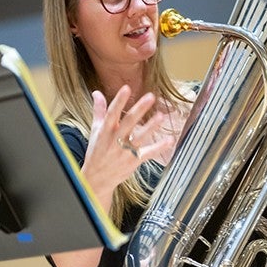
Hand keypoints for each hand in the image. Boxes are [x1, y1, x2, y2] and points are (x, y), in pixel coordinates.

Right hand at [82, 86, 173, 204]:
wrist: (96, 178)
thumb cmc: (97, 151)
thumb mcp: (95, 130)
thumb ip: (99, 111)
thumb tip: (97, 93)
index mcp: (105, 130)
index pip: (111, 113)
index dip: (119, 101)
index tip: (126, 88)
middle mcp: (115, 140)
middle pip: (128, 122)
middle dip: (139, 109)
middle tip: (151, 96)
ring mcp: (125, 151)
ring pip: (139, 137)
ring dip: (151, 126)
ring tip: (161, 116)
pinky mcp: (134, 161)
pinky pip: (148, 153)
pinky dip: (160, 147)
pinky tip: (170, 140)